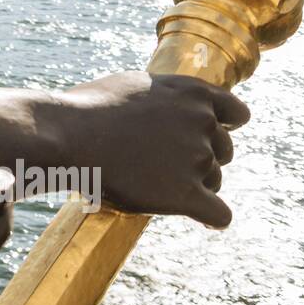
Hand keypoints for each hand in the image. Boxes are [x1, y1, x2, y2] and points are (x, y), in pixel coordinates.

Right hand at [52, 71, 249, 227]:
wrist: (65, 136)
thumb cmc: (88, 109)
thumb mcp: (134, 85)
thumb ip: (165, 96)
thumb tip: (172, 107)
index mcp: (194, 93)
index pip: (237, 114)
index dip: (221, 127)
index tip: (200, 137)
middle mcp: (203, 123)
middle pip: (224, 150)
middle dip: (201, 157)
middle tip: (161, 164)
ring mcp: (196, 158)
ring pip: (215, 181)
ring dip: (194, 185)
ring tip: (154, 185)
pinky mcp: (185, 194)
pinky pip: (219, 215)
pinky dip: (213, 218)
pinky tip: (202, 219)